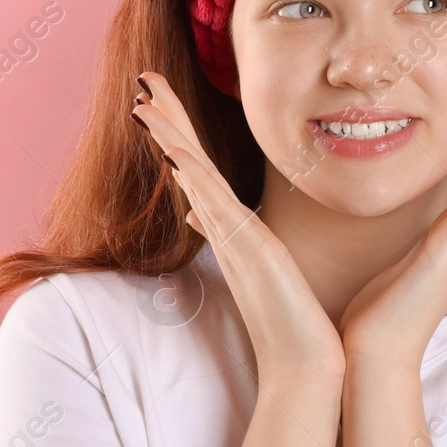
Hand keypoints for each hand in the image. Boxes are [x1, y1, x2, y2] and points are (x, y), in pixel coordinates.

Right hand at [132, 72, 345, 384]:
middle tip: (143, 80)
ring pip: (192, 175)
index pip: (198, 171)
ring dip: (169, 135)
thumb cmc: (295, 322)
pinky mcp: (243, 249)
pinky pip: (211, 202)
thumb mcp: (267, 267)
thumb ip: (235, 238)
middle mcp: (224, 230)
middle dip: (166, 119)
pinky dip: (192, 175)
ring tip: (143, 100)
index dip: (177, 134)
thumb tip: (202, 214)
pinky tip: (176, 151)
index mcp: (232, 231)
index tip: (158, 101)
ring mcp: (231, 239)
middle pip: (187, 162)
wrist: (303, 366)